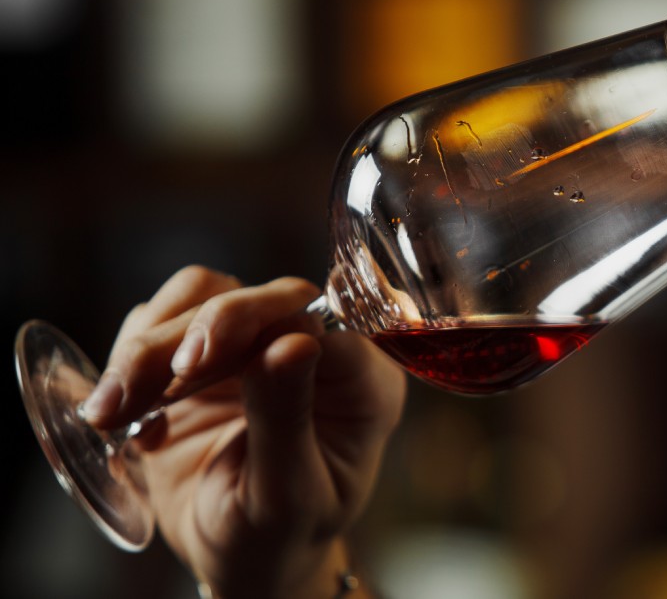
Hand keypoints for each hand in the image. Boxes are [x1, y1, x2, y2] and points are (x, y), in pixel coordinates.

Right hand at [83, 266, 406, 597]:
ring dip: (146, 347)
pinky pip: (161, 322)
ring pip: (200, 296)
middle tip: (132, 390)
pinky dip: (130, 363)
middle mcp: (316, 351)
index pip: (315, 320)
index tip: (192, 364)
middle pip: (253, 299)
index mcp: (362, 384)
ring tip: (113, 410)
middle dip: (183, 337)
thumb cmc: (280, 539)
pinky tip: (126, 420)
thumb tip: (292, 342)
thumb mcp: (285, 497)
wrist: (242, 561)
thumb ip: (287, 419)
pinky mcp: (206, 355)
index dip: (251, 325)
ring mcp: (258, 346)